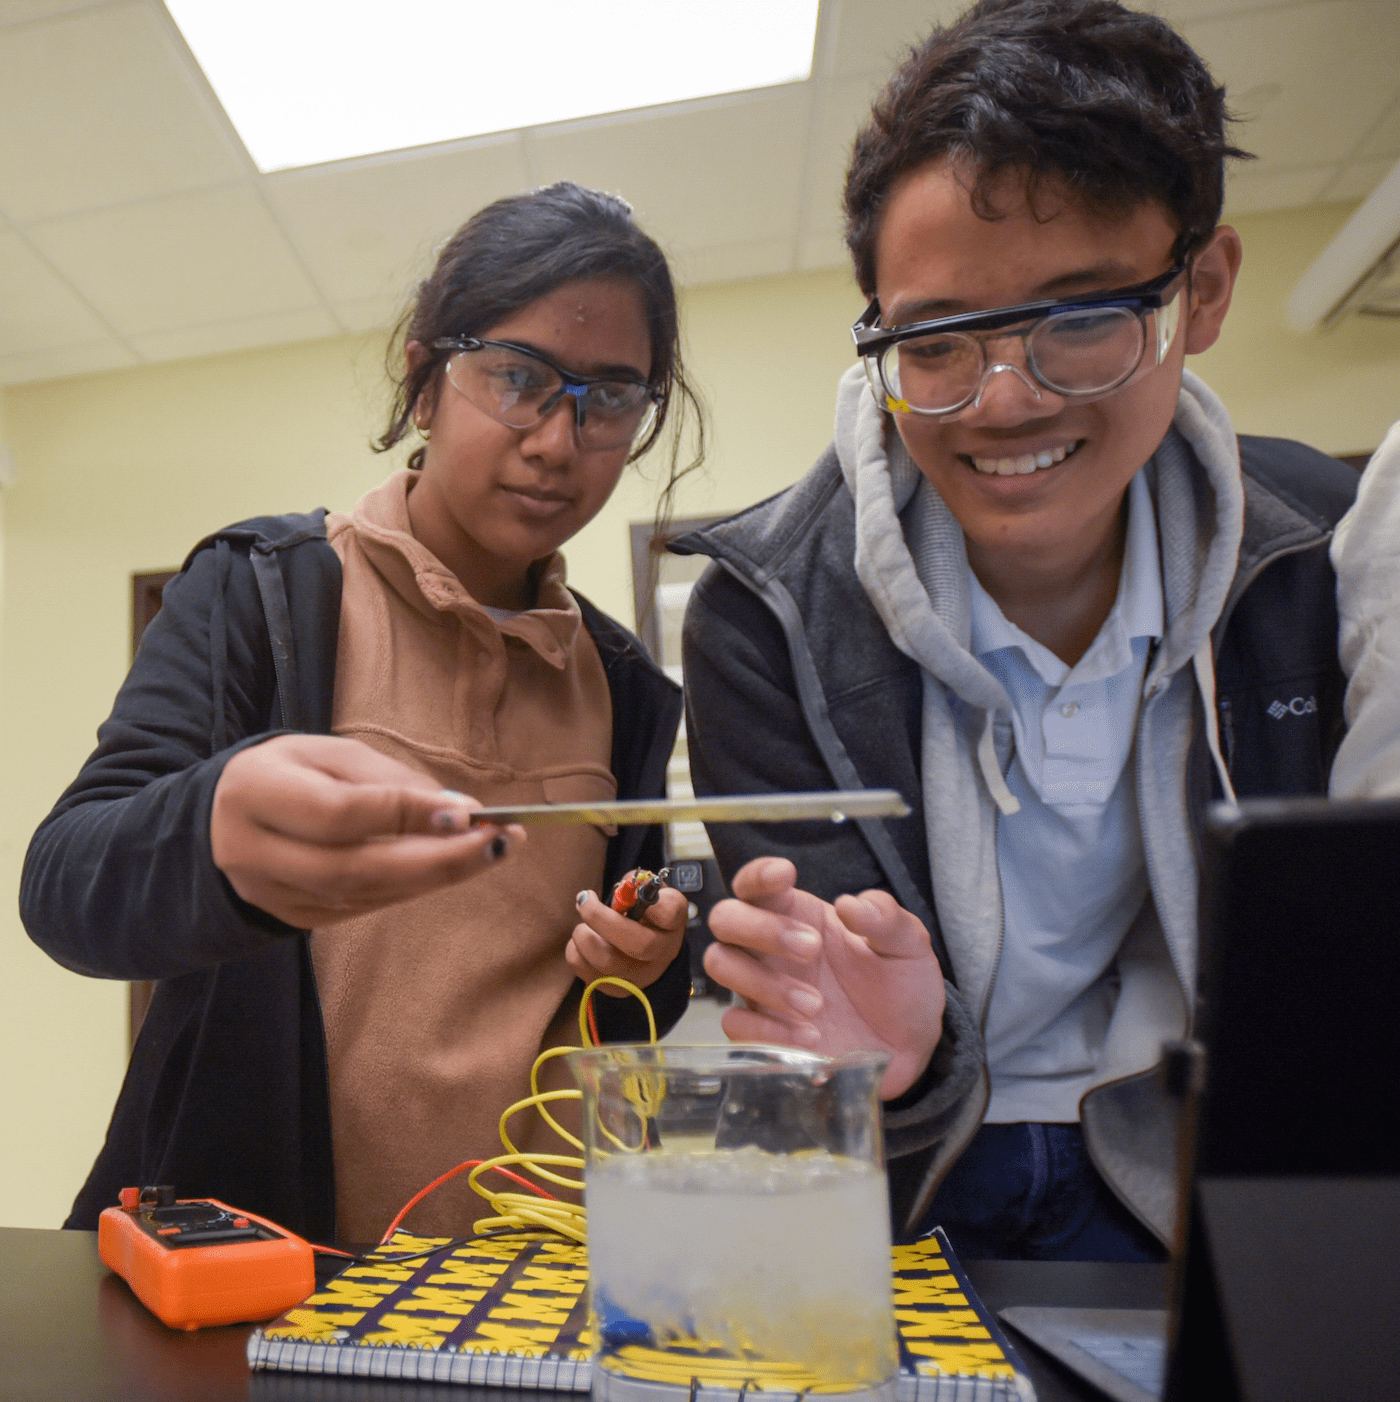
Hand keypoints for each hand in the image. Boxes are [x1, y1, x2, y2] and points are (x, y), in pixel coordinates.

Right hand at [210, 734, 524, 927]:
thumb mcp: (329, 754)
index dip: (406, 815)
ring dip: (437, 876)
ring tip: (493, 852)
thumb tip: (459, 812)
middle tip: (499, 843)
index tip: (468, 813)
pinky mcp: (292, 918)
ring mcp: (270, 894)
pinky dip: (414, 888)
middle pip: (355, 868)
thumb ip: (391, 780)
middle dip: (438, 859)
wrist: (221, 822)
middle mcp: (254, 851)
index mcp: (255, 793)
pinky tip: (452, 868)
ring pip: (365, 894)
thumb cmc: (288, 775)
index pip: (339, 813)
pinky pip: (363, 907)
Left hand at [566, 877, 688, 993]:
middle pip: (637, 944)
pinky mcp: (617, 990)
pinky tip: (583, 941)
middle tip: (584, 900)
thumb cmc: (642, 913)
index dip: (650, 903)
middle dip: (600, 918)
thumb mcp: (647, 893)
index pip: (669, 914)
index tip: (631, 893)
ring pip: (607, 961)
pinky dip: (576, 952)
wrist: (644, 947)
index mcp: (672, 923)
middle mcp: (662, 953)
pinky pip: (587, 973)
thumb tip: (623, 888)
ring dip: (584, 936)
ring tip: (583, 926)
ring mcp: (641, 976)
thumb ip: (637, 885)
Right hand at [702, 857, 943, 1098]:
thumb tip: (850, 904)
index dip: (759, 874)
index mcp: (800, 914)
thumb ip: (885, 918)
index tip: (785, 876)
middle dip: (761, 929)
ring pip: (721, 964)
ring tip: (815, 1005)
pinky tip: (809, 1036)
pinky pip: (735, 1024)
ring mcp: (763, 989)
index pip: (756, 883)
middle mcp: (771, 948)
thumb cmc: (901, 988)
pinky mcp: (765, 1031)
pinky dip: (766, 1029)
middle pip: (725, 918)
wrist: (911, 1048)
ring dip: (762, 982)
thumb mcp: (908, 945)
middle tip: (812, 948)